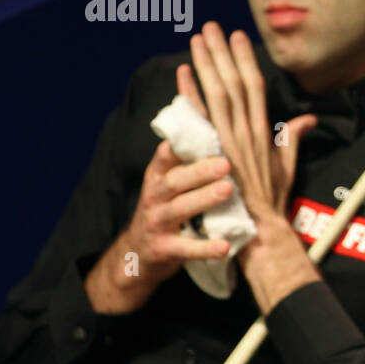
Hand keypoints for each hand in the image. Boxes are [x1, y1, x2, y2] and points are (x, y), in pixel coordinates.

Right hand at [84, 141, 233, 313]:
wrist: (136, 253)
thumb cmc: (164, 209)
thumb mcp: (169, 181)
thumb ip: (185, 156)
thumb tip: (199, 110)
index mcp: (157, 176)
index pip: (166, 155)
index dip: (182, 143)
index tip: (206, 131)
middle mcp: (154, 196)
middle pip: (175, 181)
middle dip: (200, 171)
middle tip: (226, 164)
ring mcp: (157, 223)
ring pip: (180, 209)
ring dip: (204, 199)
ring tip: (228, 191)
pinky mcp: (164, 249)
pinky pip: (187, 249)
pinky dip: (206, 248)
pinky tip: (225, 246)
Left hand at [182, 22, 320, 311]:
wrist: (261, 230)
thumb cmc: (273, 203)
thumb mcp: (288, 167)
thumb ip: (292, 139)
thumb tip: (308, 120)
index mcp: (265, 132)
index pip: (255, 87)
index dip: (246, 60)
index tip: (237, 37)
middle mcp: (248, 131)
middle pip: (234, 83)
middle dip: (223, 53)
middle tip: (211, 26)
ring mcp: (230, 142)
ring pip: (219, 94)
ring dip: (207, 65)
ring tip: (197, 39)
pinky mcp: (216, 155)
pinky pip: (201, 120)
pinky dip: (191, 95)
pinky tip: (182, 75)